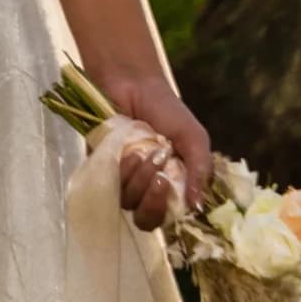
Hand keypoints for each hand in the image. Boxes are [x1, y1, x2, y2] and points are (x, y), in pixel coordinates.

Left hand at [95, 66, 210, 231]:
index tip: (168, 184)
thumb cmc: (165, 110)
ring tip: (142, 152)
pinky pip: (106, 185)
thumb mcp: (193, 138)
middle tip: (157, 172)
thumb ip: (200, 170)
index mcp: (171, 186)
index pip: (168, 218)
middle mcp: (146, 188)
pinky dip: (120, 171)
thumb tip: (197, 207)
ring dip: (137, 178)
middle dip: (151, 199)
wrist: (131, 83)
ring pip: (126, 201)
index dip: (166, 209)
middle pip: (146, 218)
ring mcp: (122, 178)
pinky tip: (126, 153)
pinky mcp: (100, 166)